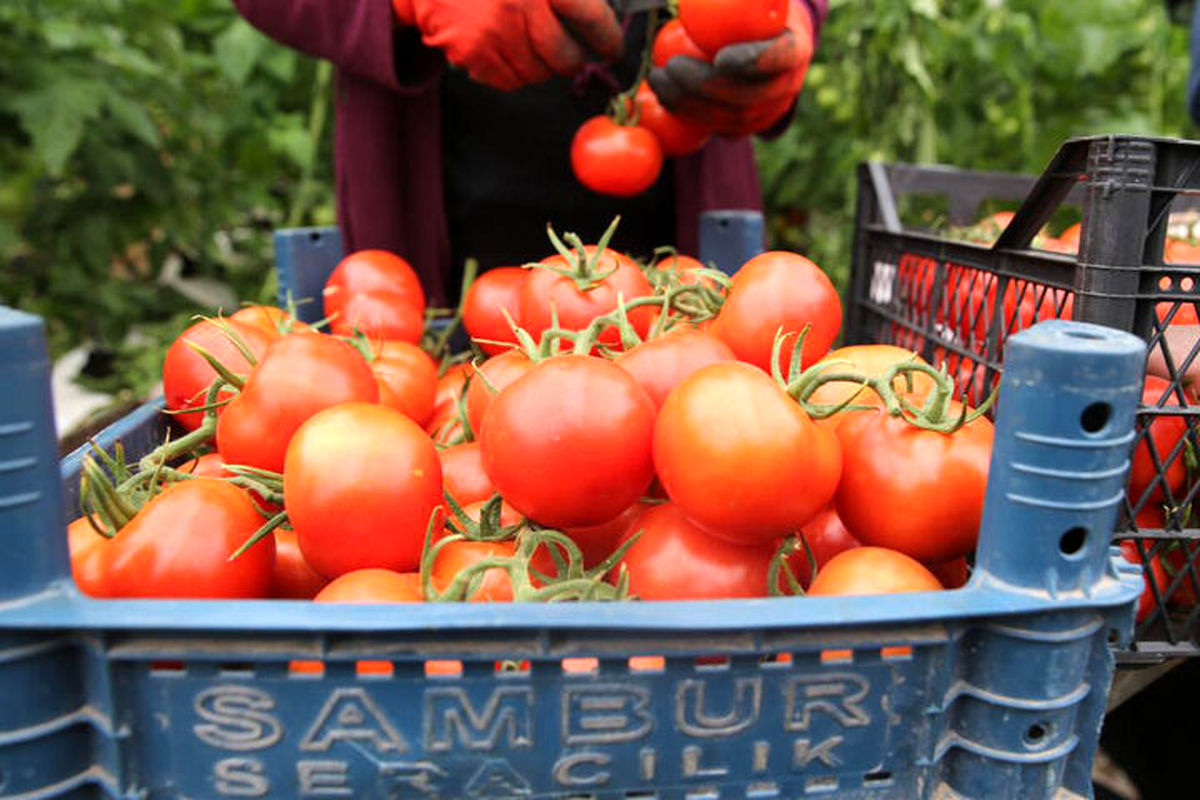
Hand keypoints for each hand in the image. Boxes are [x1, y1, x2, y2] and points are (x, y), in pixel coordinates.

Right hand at [404, 0, 623, 90]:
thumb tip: (599, 20)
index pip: (591, 18)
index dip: (607, 38)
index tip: (612, 47)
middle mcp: (520, 4)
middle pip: (565, 57)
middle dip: (573, 60)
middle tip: (572, 54)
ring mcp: (495, 32)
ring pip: (538, 73)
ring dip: (540, 65)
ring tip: (527, 43)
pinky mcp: (473, 52)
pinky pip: (509, 80)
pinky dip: (512, 71)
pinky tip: (503, 48)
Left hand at [648, 1, 812, 135]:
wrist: (764, 37)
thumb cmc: (752, 8)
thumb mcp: (751, 0)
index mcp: (795, 48)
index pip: (780, 57)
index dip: (752, 61)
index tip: (720, 59)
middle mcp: (787, 85)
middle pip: (749, 96)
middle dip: (706, 86)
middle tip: (672, 66)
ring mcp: (769, 110)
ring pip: (729, 117)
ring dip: (688, 101)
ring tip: (658, 78)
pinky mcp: (746, 125)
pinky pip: (716, 126)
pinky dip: (686, 111)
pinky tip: (662, 93)